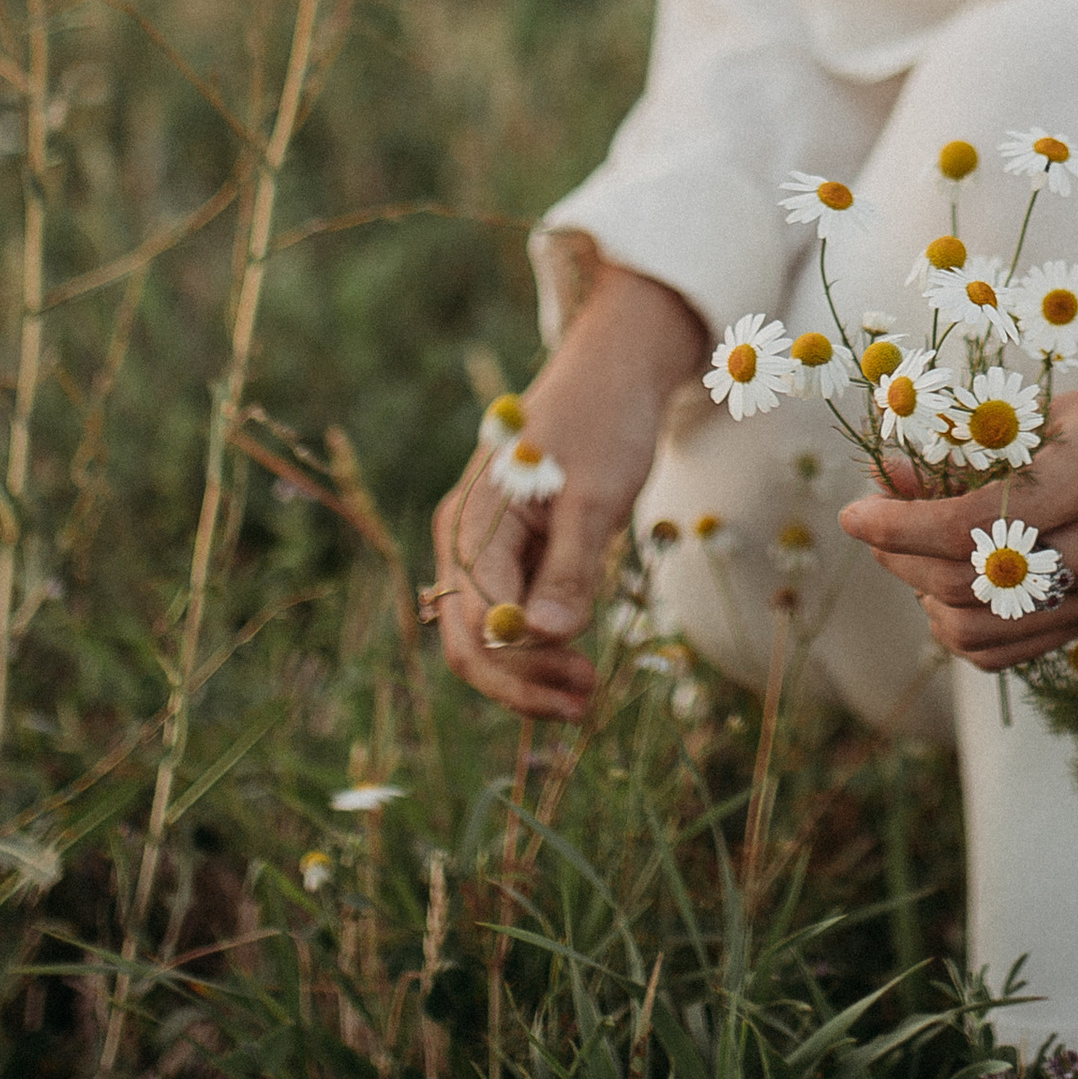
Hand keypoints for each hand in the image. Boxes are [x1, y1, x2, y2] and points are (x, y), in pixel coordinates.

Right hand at [430, 265, 705, 721]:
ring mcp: (482, 546)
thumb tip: (548, 638)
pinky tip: (576, 658)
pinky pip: (509, 611)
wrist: (614, 372)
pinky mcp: (508, 550)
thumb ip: (572, 568)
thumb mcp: (597, 494)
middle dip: (522, 683)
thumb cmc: (605, 422)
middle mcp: (463, 538)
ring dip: (532, 670)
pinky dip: (539, 642)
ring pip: (488, 633)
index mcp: (471, 522)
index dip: (523, 670)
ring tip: (588, 692)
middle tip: (586, 706)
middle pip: (469, 640)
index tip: (583, 689)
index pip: (477, 625)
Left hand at [837, 315, 1077, 671]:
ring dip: (927, 599)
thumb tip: (895, 471)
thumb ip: (982, 448)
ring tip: (912, 554)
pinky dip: (968, 629)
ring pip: (982, 633)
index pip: (966, 527)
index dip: (895, 524)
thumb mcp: (1064, 412)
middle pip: (964, 585)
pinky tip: (952, 590)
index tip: (854, 510)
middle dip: (900, 556)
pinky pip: (1016, 649)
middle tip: (877, 518)